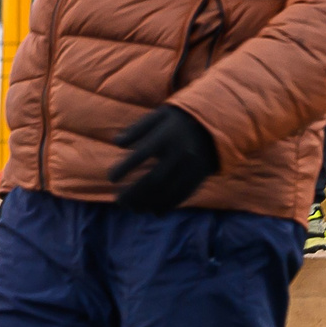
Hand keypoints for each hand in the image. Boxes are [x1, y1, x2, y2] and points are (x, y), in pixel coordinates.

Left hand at [105, 104, 220, 212]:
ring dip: (147, 203)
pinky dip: (167, 206)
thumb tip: (117, 142)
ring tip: (133, 208)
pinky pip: (182, 196)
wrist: (214, 125)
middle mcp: (179, 153)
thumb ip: (138, 129)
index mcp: (167, 136)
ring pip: (167, 191)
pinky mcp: (198, 177)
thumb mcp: (159, 115)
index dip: (124, 167)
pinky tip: (154, 211)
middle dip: (134, 193)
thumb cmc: (179, 120)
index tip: (110, 178)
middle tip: (119, 201)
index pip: (141, 154)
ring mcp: (190, 167)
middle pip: (153, 179)